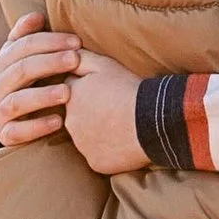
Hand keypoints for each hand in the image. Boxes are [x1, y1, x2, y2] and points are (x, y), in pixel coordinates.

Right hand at [0, 17, 78, 146]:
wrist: (22, 118)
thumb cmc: (35, 78)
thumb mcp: (31, 55)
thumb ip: (31, 35)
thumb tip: (37, 15)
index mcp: (6, 60)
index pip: (22, 45)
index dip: (48, 41)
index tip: (76, 41)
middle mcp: (0, 84)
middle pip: (21, 70)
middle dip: (50, 63)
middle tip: (75, 60)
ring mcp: (1, 110)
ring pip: (17, 101)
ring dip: (42, 95)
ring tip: (67, 92)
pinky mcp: (7, 134)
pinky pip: (17, 132)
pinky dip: (37, 127)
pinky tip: (58, 121)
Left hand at [64, 58, 147, 174]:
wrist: (151, 120)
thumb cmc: (128, 89)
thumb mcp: (104, 64)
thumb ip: (80, 58)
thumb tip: (66, 55)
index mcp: (70, 97)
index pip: (71, 92)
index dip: (89, 90)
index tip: (105, 91)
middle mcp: (70, 123)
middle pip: (77, 116)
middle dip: (90, 112)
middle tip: (114, 109)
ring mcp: (82, 146)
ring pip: (87, 137)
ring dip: (98, 132)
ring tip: (121, 126)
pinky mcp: (95, 163)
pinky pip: (99, 156)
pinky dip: (108, 151)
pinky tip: (123, 143)